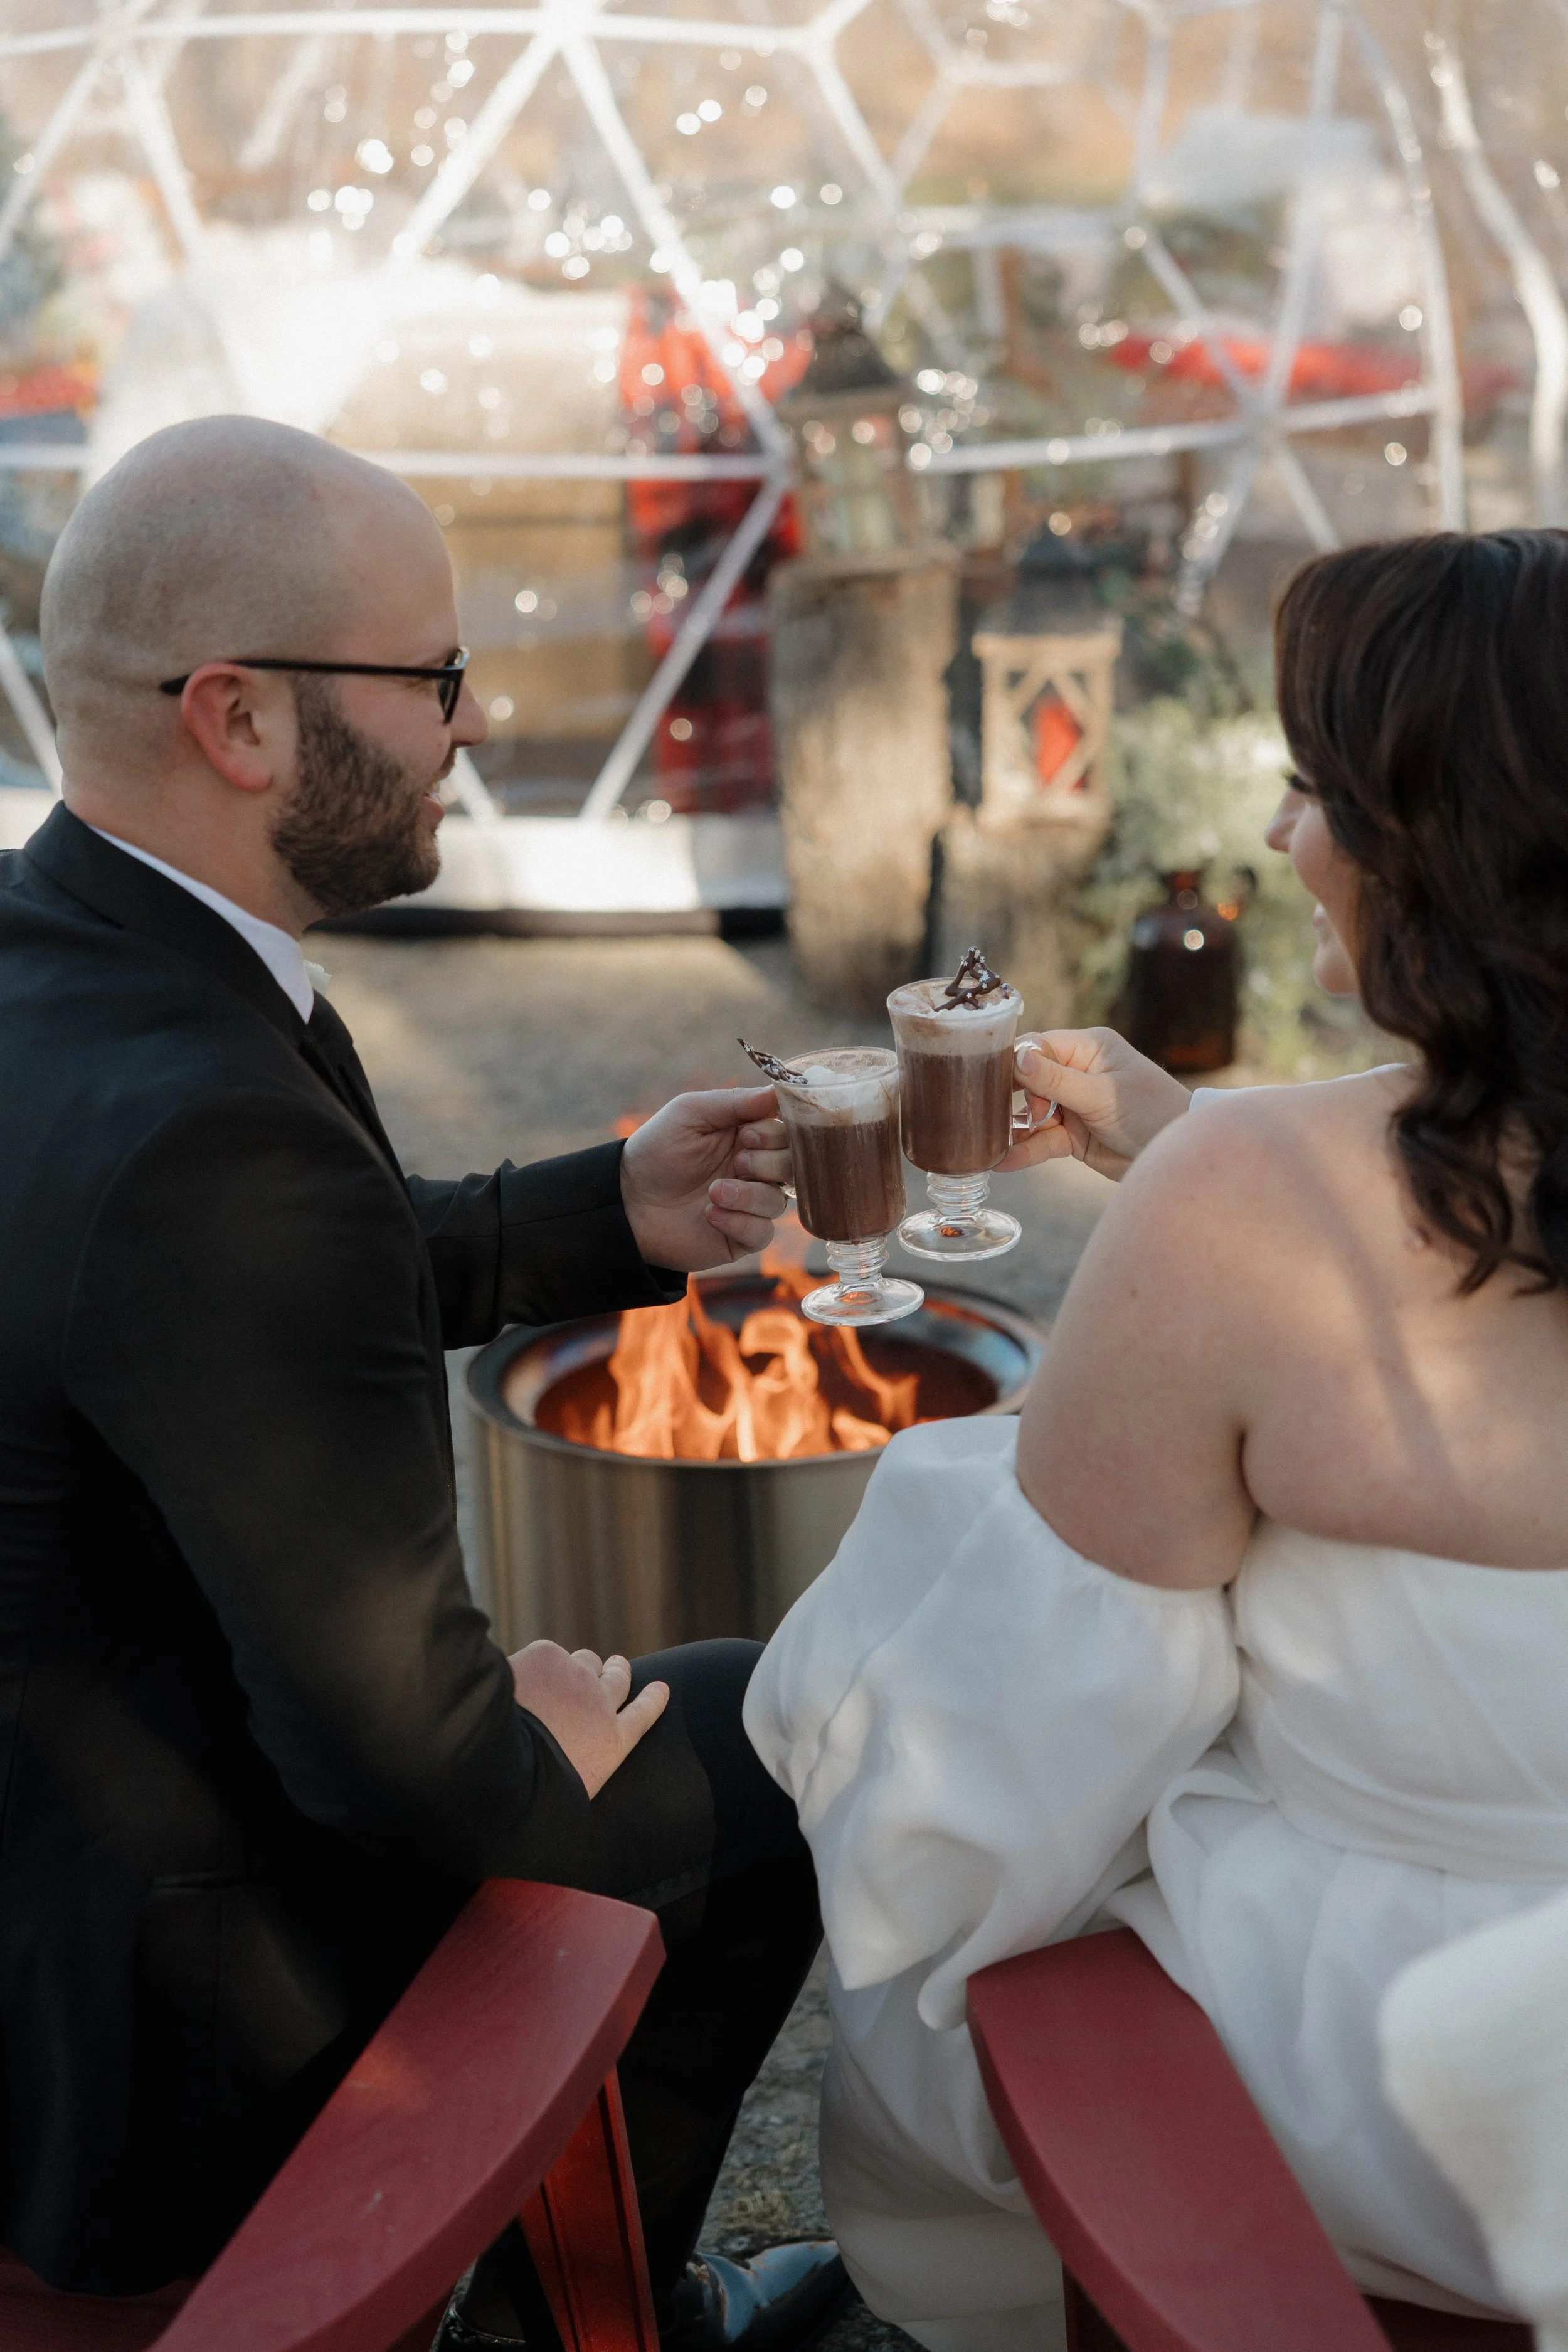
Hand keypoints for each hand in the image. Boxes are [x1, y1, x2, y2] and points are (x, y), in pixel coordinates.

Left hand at [509, 1642, 669, 1798]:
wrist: (497, 1759)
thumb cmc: (529, 1789)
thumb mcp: (568, 1788)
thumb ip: (581, 1762)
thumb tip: (571, 1755)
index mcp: (610, 1742)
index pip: (642, 1714)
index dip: (653, 1699)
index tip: (661, 1687)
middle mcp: (601, 1704)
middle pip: (619, 1678)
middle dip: (618, 1671)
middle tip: (615, 1665)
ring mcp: (576, 1676)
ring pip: (586, 1660)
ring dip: (577, 1668)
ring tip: (557, 1678)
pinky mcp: (547, 1656)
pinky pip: (547, 1655)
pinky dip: (537, 1665)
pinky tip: (520, 1680)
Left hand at [620, 1085, 790, 1268]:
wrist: (628, 1201)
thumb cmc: (656, 1150)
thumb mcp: (690, 1113)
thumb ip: (734, 1101)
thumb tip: (777, 1091)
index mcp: (749, 1135)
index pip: (788, 1131)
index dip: (776, 1134)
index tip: (747, 1136)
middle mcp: (756, 1169)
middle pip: (793, 1166)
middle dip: (768, 1163)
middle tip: (737, 1162)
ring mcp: (750, 1204)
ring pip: (779, 1201)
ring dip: (749, 1194)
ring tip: (714, 1192)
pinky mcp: (741, 1236)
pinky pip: (762, 1232)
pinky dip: (740, 1222)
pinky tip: (710, 1214)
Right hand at [996, 1026, 1189, 1182]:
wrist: (1175, 1156)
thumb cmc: (1151, 1112)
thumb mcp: (1102, 1095)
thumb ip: (1057, 1080)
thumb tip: (1017, 1058)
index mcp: (1087, 1048)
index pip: (1037, 1046)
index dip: (1017, 1065)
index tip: (1001, 1086)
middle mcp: (1077, 1072)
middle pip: (1028, 1081)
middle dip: (1014, 1101)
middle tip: (1003, 1117)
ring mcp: (1073, 1105)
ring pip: (1031, 1115)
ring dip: (1014, 1130)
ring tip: (989, 1145)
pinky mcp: (1073, 1136)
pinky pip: (1042, 1141)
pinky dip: (1025, 1151)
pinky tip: (1004, 1162)